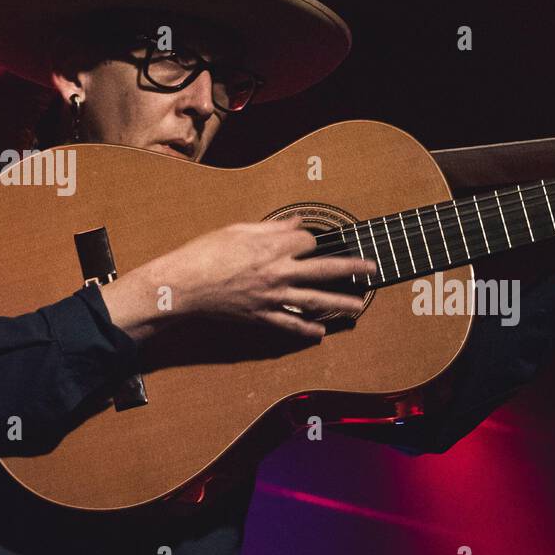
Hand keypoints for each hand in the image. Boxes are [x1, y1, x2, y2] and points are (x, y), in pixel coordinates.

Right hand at [101, 215, 376, 341]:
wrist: (182, 287)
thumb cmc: (204, 254)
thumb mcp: (237, 231)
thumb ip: (271, 228)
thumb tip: (296, 222)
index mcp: (272, 247)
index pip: (308, 241)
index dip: (312, 240)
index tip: (311, 242)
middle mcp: (278, 272)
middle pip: (325, 269)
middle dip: (352, 268)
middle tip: (372, 268)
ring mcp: (273, 297)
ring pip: (315, 300)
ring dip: (340, 303)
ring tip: (359, 306)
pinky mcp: (262, 316)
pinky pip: (290, 324)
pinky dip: (307, 329)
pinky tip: (321, 332)